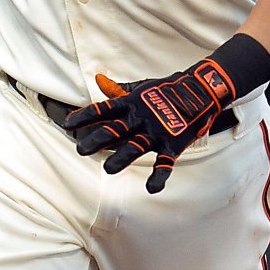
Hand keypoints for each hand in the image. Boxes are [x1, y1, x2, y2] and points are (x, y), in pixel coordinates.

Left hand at [62, 61, 237, 194]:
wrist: (202, 90)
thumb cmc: (168, 89)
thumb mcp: (141, 86)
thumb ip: (119, 89)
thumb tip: (99, 81)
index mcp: (130, 104)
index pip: (102, 110)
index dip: (83, 117)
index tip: (67, 124)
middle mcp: (140, 118)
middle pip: (113, 131)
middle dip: (95, 140)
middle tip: (81, 149)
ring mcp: (156, 132)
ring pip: (134, 148)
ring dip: (120, 159)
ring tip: (108, 169)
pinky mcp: (172, 144)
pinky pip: (164, 163)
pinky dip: (159, 177)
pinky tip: (151, 189)